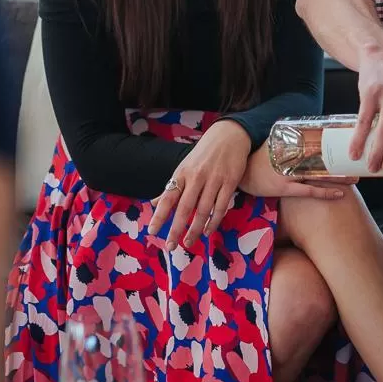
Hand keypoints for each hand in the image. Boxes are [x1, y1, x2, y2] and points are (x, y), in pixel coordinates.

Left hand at [149, 119, 249, 249]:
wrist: (229, 135)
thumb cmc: (203, 154)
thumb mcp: (184, 166)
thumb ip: (172, 186)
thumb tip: (154, 203)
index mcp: (182, 173)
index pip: (168, 197)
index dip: (159, 215)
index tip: (152, 231)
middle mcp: (196, 177)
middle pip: (185, 207)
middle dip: (176, 228)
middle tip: (170, 246)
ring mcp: (214, 179)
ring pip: (203, 210)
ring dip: (195, 229)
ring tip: (189, 242)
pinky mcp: (230, 182)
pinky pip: (221, 206)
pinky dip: (214, 221)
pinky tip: (208, 231)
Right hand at [238, 147, 354, 201]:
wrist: (244, 174)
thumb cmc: (261, 160)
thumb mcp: (275, 144)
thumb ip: (291, 139)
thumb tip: (308, 132)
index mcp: (291, 144)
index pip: (317, 142)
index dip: (334, 143)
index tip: (349, 144)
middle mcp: (291, 157)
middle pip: (322, 158)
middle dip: (341, 161)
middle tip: (358, 162)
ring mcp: (288, 173)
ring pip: (319, 174)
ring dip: (339, 177)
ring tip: (355, 178)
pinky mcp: (285, 188)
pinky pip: (309, 190)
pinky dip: (325, 192)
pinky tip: (340, 193)